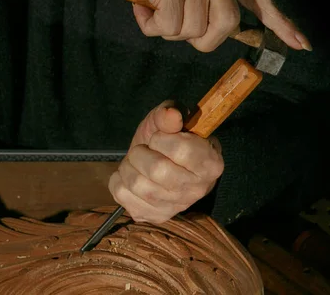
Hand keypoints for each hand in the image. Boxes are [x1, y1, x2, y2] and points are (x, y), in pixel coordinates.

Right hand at [0, 0, 311, 51]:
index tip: (303, 45)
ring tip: (151, 3)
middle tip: (174, 23)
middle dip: (198, 38)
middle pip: (224, 28)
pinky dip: (150, 24)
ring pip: (191, 31)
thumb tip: (219, 31)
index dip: (282, 23)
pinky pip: (166, 28)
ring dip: (166, 28)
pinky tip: (141, 2)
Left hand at [108, 101, 223, 223]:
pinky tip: (131, 175)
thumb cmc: (170, 139)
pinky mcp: (153, 216)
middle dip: (141, 152)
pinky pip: (122, 195)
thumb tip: (171, 114)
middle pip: (157, 170)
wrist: (164, 165)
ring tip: (136, 161)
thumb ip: (170, 113)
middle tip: (144, 149)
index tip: (159, 138)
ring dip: (128, 165)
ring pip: (137, 184)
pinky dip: (118, 180)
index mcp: (210, 163)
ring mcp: (175, 207)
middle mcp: (197, 190)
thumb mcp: (170, 120)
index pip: (181, 150)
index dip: (162, 138)